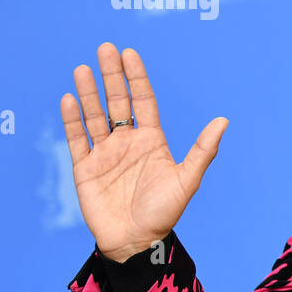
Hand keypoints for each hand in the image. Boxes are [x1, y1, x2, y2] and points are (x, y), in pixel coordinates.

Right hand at [60, 42, 226, 261]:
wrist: (137, 242)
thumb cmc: (164, 213)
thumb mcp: (186, 179)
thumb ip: (202, 150)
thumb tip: (223, 120)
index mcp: (152, 141)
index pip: (143, 102)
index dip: (137, 78)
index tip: (130, 54)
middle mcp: (127, 142)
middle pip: (117, 102)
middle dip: (111, 76)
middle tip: (105, 48)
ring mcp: (105, 154)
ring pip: (95, 116)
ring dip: (88, 93)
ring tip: (82, 68)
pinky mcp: (85, 168)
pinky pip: (77, 139)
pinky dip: (72, 120)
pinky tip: (69, 98)